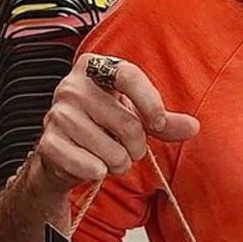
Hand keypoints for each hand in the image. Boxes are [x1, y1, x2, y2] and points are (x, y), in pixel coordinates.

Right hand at [30, 53, 199, 195]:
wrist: (64, 153)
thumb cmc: (103, 128)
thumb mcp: (136, 118)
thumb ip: (164, 122)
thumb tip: (193, 127)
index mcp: (94, 68)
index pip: (128, 75)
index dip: (150, 102)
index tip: (158, 123)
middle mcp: (72, 86)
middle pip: (127, 122)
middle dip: (136, 146)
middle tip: (127, 148)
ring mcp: (57, 114)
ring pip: (111, 151)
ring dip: (118, 164)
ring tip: (108, 156)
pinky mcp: (49, 144)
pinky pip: (91, 167)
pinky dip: (99, 173)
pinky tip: (93, 166)